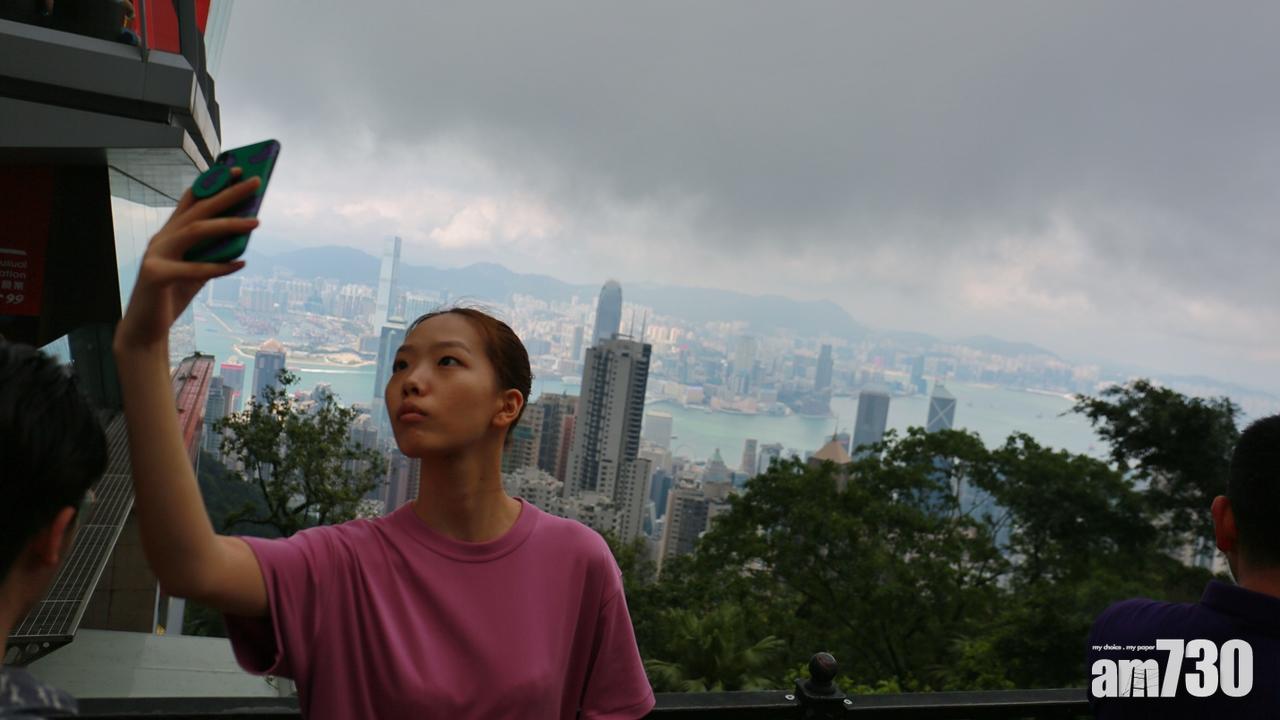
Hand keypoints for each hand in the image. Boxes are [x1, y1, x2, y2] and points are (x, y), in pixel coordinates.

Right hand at [114, 168, 260, 351]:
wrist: (145, 329)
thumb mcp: (196, 271)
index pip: (190, 201)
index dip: (211, 183)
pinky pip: (193, 269)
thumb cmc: (172, 296)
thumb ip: (212, 253)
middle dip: (227, 193)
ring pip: (195, 231)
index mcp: (168, 235)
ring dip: (228, 224)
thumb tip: (242, 237)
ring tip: (256, 221)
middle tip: (254, 181)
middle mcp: (160, 239)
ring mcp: (155, 256)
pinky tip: (241, 263)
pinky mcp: (154, 276)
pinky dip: (218, 266)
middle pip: (197, 210)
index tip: (235, 168)